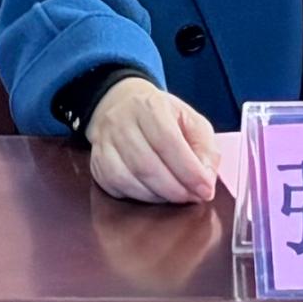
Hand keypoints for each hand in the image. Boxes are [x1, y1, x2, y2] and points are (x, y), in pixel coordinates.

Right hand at [80, 74, 222, 205]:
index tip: (205, 190)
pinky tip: (154, 193)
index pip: (168, 142)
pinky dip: (138, 196)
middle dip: (175, 189)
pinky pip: (115, 187)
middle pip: (147, 165)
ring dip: (158, 196)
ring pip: (129, 179)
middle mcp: (121, 121)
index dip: (189, 171)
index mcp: (150, 105)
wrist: (122, 104)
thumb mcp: (191, 121)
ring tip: (176, 196)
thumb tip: (206, 182)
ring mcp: (105, 142)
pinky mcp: (96, 161)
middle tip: (192, 198)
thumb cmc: (162, 115)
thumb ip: (205, 149)